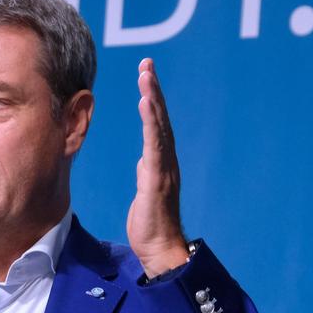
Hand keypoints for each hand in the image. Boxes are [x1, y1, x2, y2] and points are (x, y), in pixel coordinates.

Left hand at [126, 58, 189, 277]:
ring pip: (159, 126)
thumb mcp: (145, 192)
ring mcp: (164, 167)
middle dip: (153, 88)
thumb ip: (147, 173)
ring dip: (153, 97)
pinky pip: (155, 144)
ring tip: (146, 73)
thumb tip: (145, 162)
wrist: (160, 250)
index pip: (156, 124)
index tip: (145, 76)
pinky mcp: (158, 177)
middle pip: (160, 117)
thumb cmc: (152, 225)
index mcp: (161, 162)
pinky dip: (151, 121)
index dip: (152, 99)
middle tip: (147, 63)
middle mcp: (167, 160)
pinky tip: (146, 102)